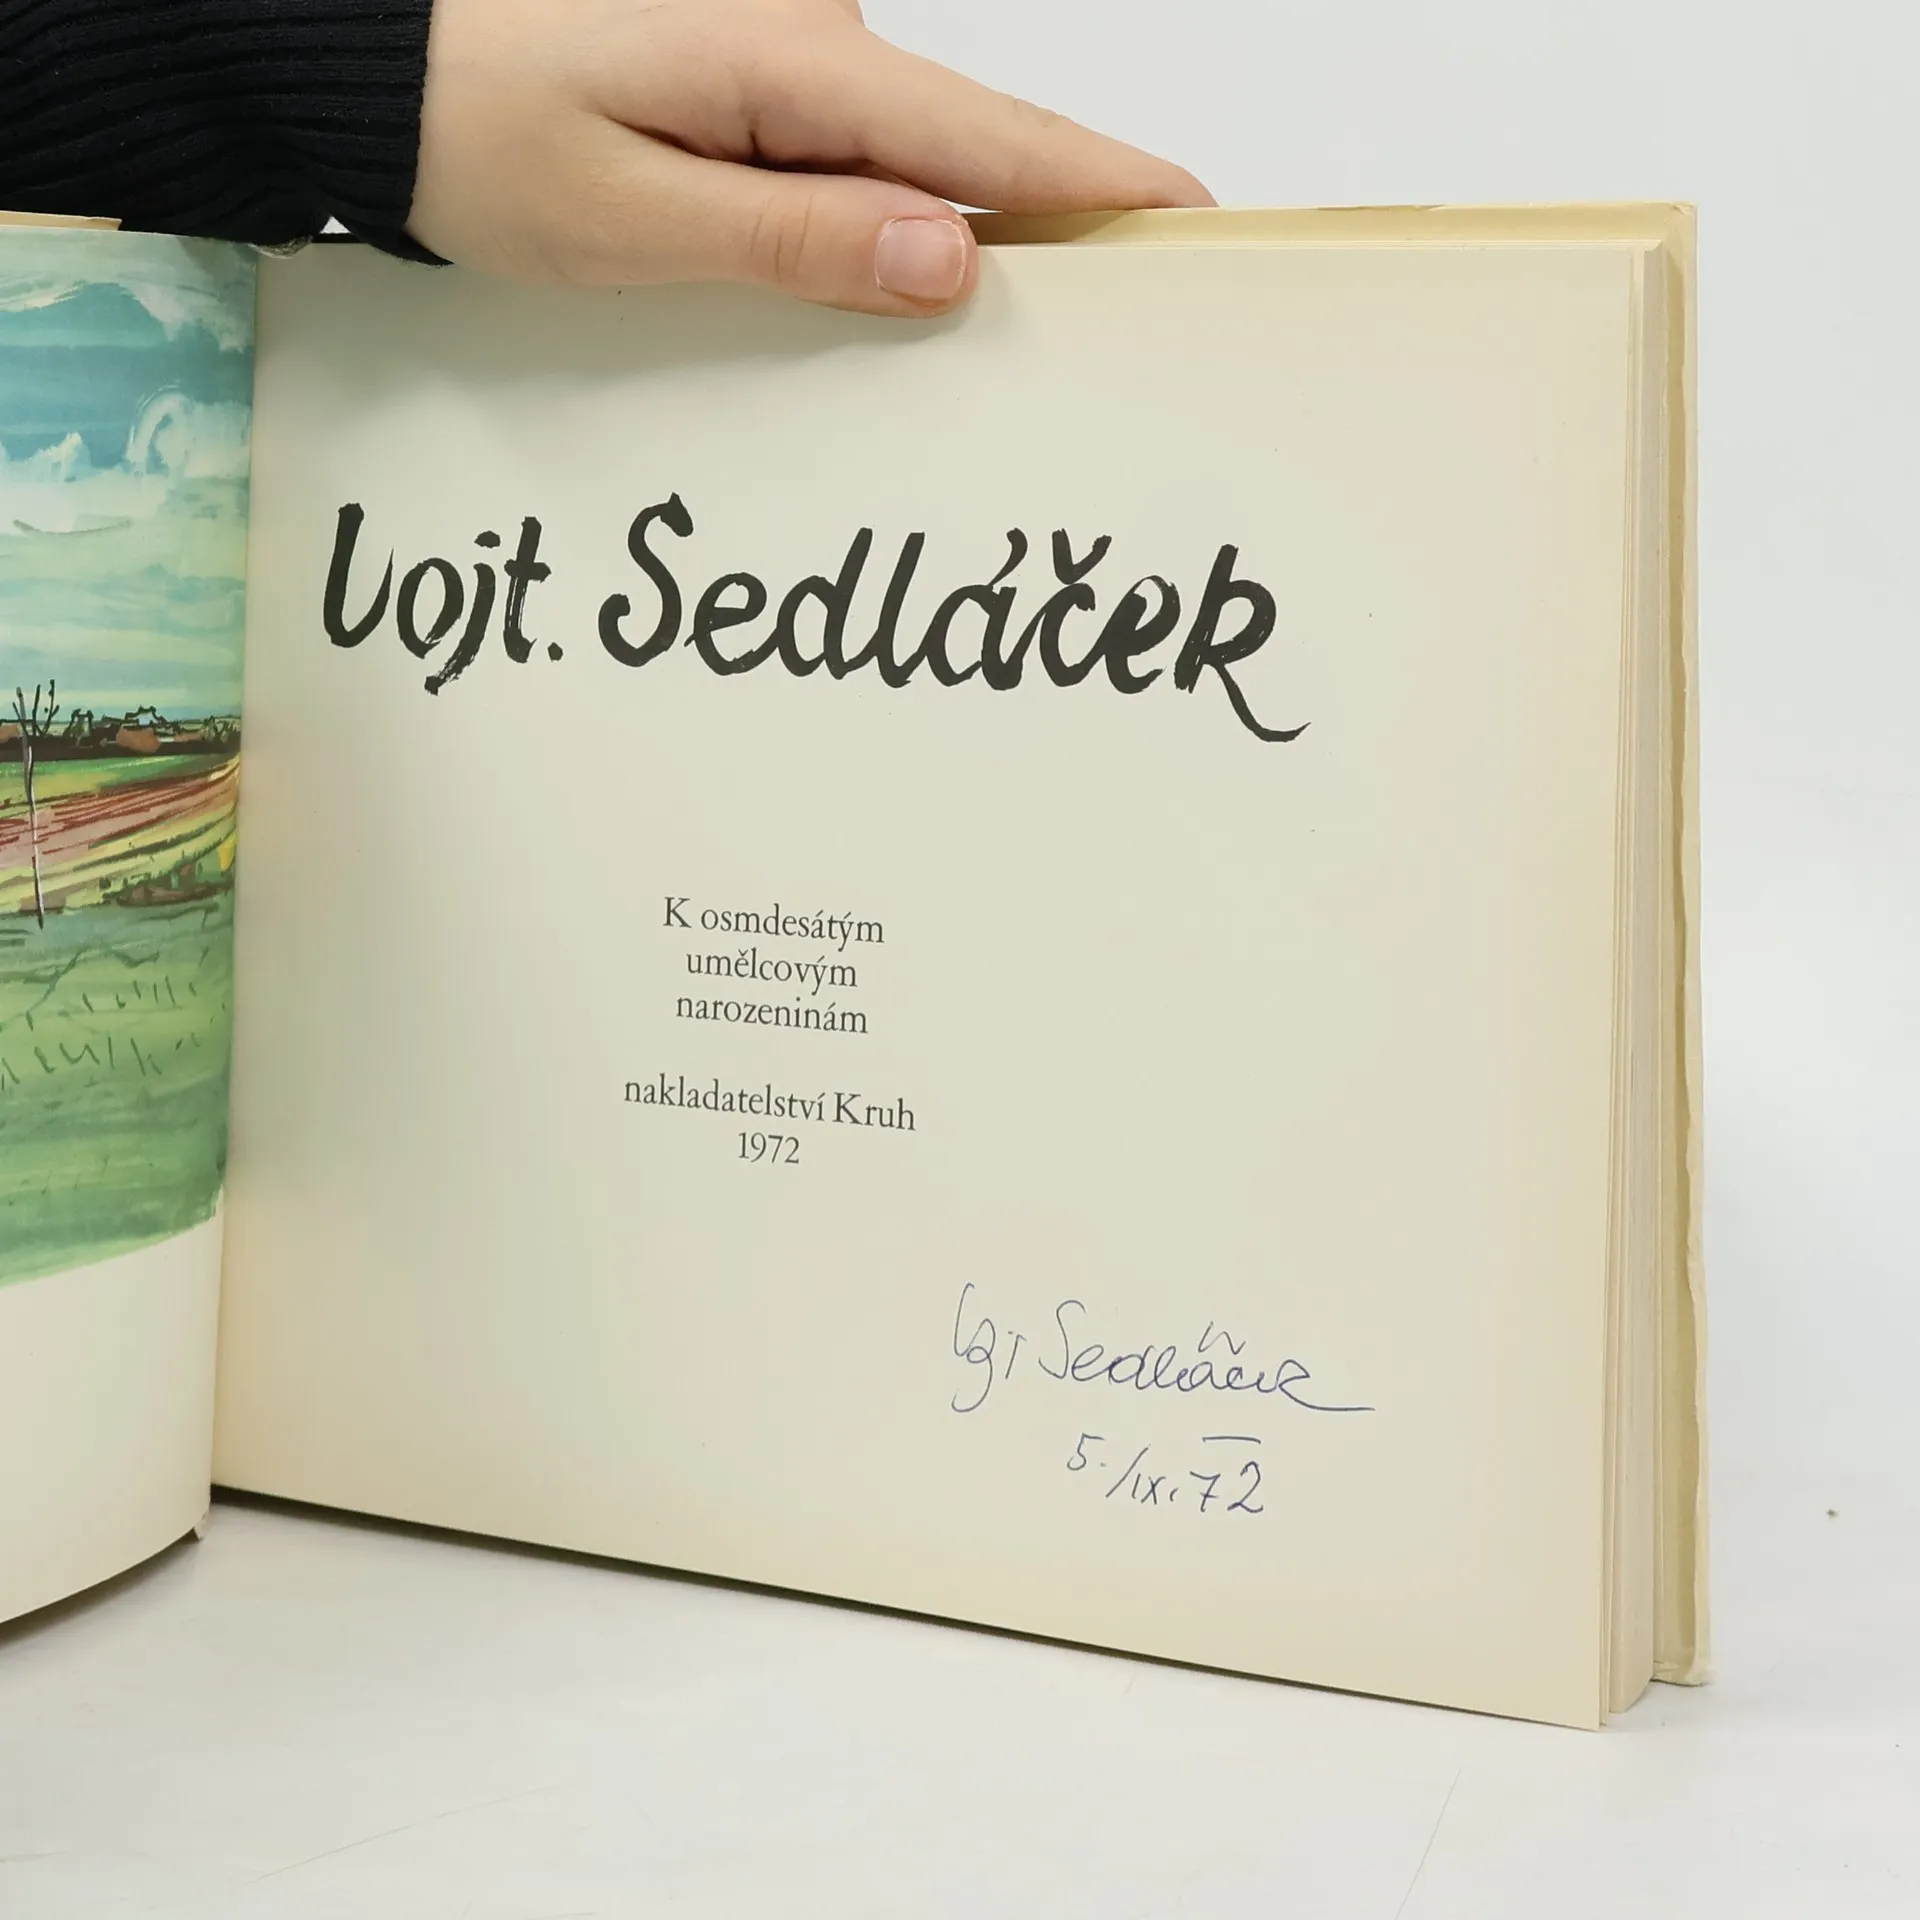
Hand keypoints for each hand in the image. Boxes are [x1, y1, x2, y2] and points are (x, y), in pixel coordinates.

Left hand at [408, 0, 1210, 315]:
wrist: (374, 67)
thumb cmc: (478, 136)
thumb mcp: (630, 218)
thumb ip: (795, 240)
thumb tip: (948, 262)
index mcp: (794, 65)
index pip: (988, 141)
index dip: (1100, 187)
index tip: (1202, 226)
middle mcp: (814, 41)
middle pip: (977, 149)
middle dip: (1063, 227)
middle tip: (1139, 314)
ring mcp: (792, 56)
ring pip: (923, 159)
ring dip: (980, 236)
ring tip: (1048, 321)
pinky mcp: (763, 82)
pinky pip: (866, 156)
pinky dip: (907, 219)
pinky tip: (924, 279)